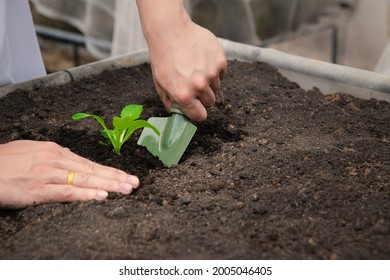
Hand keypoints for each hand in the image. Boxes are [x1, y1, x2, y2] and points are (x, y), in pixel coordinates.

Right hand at [0, 140, 139, 208]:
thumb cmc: (5, 161)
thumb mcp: (33, 152)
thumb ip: (54, 158)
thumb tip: (72, 165)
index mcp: (56, 151)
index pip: (89, 163)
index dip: (109, 171)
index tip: (125, 176)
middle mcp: (55, 160)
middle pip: (92, 170)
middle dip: (116, 177)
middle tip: (135, 183)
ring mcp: (47, 174)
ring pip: (84, 180)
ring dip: (108, 185)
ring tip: (127, 189)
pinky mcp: (37, 189)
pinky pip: (66, 192)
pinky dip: (85, 194)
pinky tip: (101, 197)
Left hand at [136, 0, 226, 121]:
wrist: (170, 31)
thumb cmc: (163, 58)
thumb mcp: (160, 84)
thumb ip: (171, 102)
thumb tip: (179, 113)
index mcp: (184, 95)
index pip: (200, 116)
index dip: (198, 112)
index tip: (196, 107)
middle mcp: (199, 86)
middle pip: (210, 102)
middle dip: (203, 97)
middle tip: (194, 85)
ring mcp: (211, 73)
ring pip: (216, 87)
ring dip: (209, 82)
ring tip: (196, 69)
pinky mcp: (220, 60)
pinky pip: (221, 73)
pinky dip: (214, 70)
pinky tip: (202, 60)